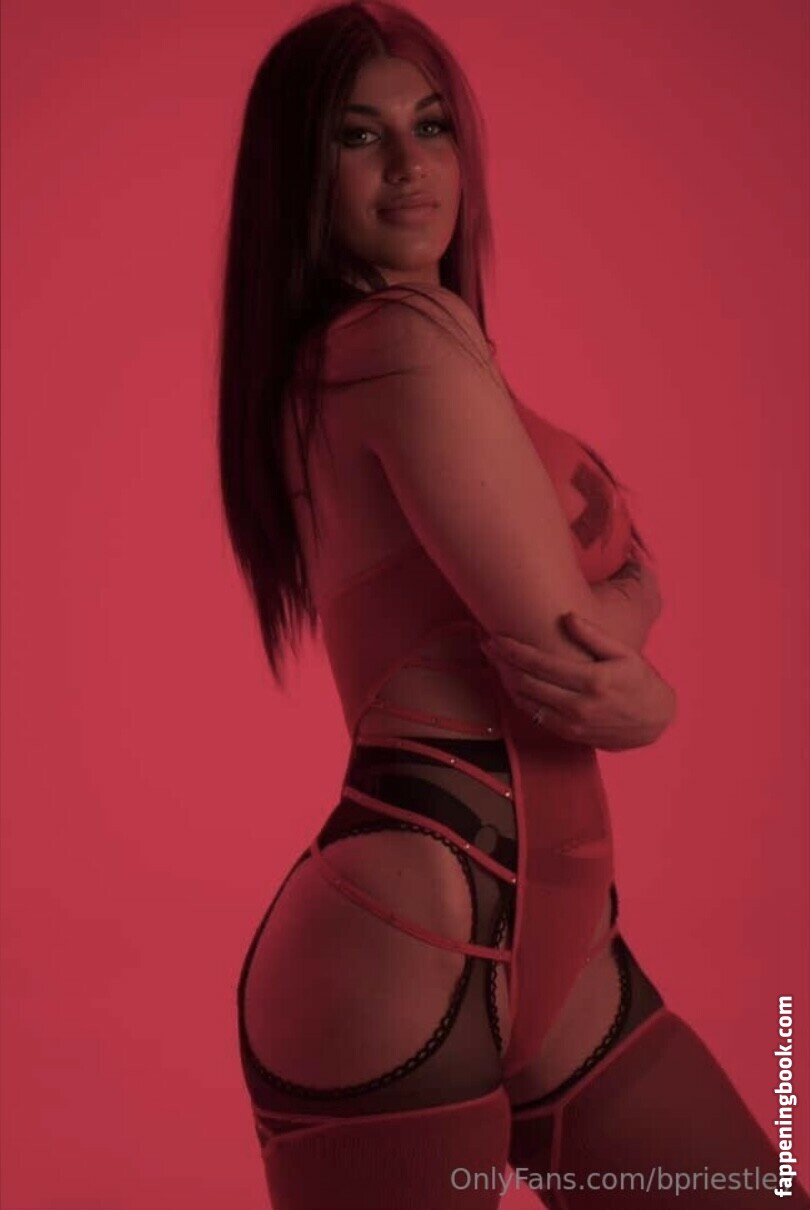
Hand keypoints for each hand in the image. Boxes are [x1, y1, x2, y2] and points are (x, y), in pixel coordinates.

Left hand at [480, 615, 675, 750]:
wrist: (653, 723)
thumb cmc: (639, 681)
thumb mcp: (625, 653)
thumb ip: (595, 635)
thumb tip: (567, 617)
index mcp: (592, 681)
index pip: (540, 663)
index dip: (513, 650)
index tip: (494, 637)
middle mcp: (578, 705)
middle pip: (526, 682)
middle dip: (502, 663)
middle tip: (486, 645)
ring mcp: (571, 723)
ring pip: (526, 701)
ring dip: (505, 680)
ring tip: (493, 661)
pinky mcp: (568, 734)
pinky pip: (535, 715)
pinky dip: (519, 698)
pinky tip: (511, 682)